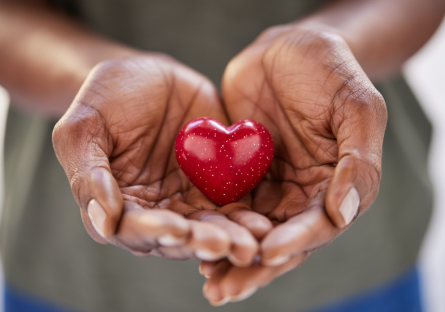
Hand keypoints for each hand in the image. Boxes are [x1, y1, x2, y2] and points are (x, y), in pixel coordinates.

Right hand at [53, 55, 270, 265]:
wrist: (147, 76)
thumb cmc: (106, 98)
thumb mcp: (83, 128)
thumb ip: (88, 174)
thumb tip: (104, 222)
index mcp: (116, 206)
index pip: (132, 229)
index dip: (153, 232)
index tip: (175, 228)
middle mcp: (154, 212)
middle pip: (177, 237)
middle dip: (201, 242)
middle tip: (224, 245)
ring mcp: (186, 201)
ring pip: (209, 227)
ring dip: (230, 238)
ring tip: (250, 243)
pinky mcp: (215, 186)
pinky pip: (232, 205)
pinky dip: (246, 217)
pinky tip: (263, 224)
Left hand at [202, 25, 386, 303]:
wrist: (289, 48)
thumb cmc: (331, 71)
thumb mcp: (357, 107)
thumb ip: (359, 160)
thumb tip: (344, 213)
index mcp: (337, 187)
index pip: (319, 225)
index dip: (296, 241)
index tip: (267, 253)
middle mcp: (303, 195)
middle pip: (281, 240)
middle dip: (254, 266)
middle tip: (225, 289)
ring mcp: (271, 187)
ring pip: (251, 231)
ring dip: (229, 255)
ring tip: (206, 278)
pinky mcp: (241, 175)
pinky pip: (227, 206)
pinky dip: (213, 226)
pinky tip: (192, 240)